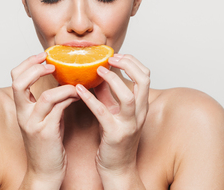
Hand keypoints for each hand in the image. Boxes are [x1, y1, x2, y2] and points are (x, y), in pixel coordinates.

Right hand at [11, 52, 78, 188]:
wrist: (45, 172)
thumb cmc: (48, 144)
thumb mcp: (44, 118)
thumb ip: (49, 101)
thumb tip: (63, 80)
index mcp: (21, 108)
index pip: (16, 78)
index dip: (28, 63)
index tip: (43, 56)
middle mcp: (23, 115)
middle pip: (19, 83)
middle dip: (35, 68)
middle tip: (52, 63)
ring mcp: (33, 125)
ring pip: (45, 97)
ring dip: (63, 86)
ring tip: (75, 84)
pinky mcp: (46, 134)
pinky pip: (58, 110)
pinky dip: (69, 98)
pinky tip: (78, 96)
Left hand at [75, 53, 149, 187]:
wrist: (117, 168)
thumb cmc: (114, 139)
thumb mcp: (114, 112)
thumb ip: (108, 93)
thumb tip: (98, 74)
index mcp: (141, 105)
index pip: (145, 75)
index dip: (132, 61)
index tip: (116, 55)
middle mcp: (139, 113)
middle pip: (143, 81)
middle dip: (128, 64)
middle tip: (111, 58)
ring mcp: (128, 125)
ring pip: (128, 97)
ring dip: (113, 80)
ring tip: (98, 70)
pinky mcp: (114, 135)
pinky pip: (103, 113)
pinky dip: (90, 99)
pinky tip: (78, 90)